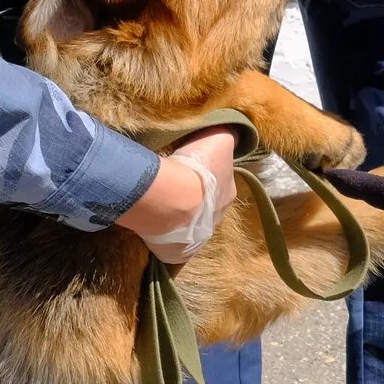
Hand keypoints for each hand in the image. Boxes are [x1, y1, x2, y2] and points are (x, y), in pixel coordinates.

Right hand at [116, 128, 241, 268]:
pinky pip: (171, 243)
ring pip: (188, 224)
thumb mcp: (218, 139)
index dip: (203, 174)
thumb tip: (230, 131)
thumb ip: (224, 134)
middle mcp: (218, 218)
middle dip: (191, 197)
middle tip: (172, 186)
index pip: (219, 182)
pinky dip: (163, 236)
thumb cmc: (195, 167)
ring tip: (159, 204)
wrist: (172, 199)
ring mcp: (198, 238)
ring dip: (177, 216)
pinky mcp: (178, 252)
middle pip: (204, 204)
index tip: (186, 168)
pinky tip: (153, 225)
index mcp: (228, 193)